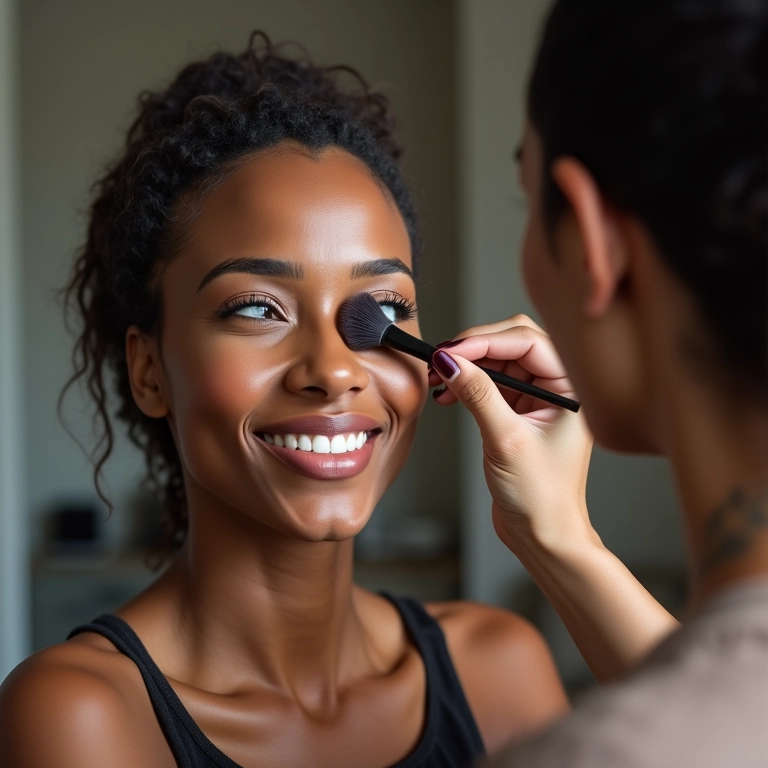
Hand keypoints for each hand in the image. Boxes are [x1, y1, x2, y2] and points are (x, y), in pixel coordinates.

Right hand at [430, 316, 595, 553]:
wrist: (543, 536)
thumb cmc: (541, 497)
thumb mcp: (506, 439)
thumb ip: (477, 394)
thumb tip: (449, 360)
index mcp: (571, 388)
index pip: (526, 342)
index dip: (484, 341)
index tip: (449, 351)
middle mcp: (558, 388)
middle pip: (512, 345)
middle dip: (474, 349)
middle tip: (440, 360)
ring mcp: (538, 400)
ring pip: (498, 363)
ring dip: (467, 367)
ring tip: (438, 379)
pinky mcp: (519, 413)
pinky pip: (491, 385)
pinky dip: (468, 385)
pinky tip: (448, 394)